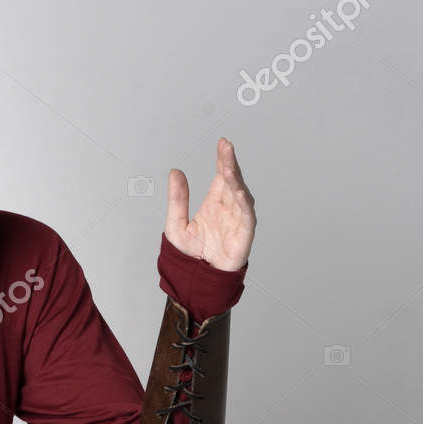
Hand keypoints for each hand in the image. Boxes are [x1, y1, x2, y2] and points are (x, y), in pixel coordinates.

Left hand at [164, 137, 255, 271]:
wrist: (196, 280)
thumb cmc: (190, 255)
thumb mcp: (175, 224)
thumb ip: (177, 199)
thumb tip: (175, 173)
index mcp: (214, 204)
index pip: (221, 176)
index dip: (223, 159)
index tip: (222, 143)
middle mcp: (228, 209)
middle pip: (233, 181)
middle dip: (230, 164)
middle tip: (226, 148)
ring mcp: (237, 221)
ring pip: (241, 196)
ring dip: (236, 181)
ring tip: (229, 169)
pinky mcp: (243, 235)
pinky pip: (247, 217)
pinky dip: (245, 205)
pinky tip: (241, 193)